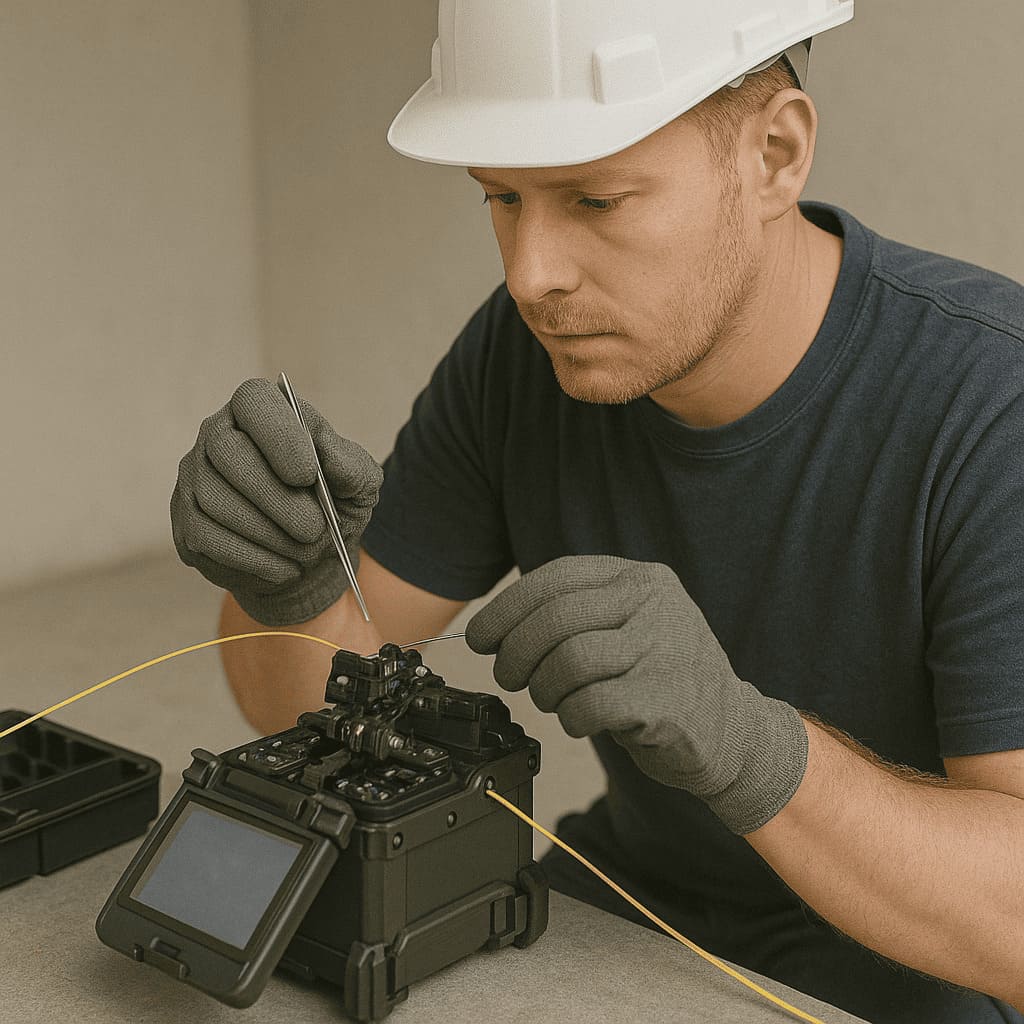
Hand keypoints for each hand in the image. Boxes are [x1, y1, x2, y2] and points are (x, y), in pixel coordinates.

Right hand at [170, 378, 382, 625]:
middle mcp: (217, 434)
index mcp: (262, 411)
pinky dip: (253, 559)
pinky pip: (207, 538)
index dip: (278, 434)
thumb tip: (325, 451)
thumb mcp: (359, 485)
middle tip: (314, 529)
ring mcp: (194, 478)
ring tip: (306, 551)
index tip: (308, 474)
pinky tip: (286, 568)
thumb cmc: (335, 506)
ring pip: (214, 498)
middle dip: (274, 496)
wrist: (312, 557)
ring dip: (267, 533)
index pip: (253, 400)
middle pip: (225, 450)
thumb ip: (349, 466)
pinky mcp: (186, 522)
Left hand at [465, 555, 807, 833]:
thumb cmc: (662, 678)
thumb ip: (576, 616)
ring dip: (543, 689)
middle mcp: (655, 604)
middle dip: (515, 653)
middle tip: (508, 676)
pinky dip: (571, 717)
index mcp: (640, 578)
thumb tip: (495, 629)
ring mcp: (664, 648)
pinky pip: (589, 704)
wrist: (733, 732)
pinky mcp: (665, 699)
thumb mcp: (629, 626)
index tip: (481, 637)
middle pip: (556, 619)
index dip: (507, 608)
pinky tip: (580, 719)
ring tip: (551, 700)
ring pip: (568, 661)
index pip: (557, 577)